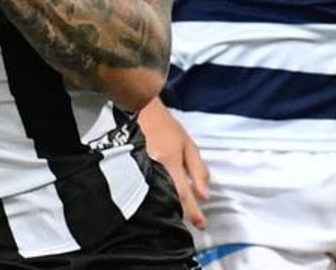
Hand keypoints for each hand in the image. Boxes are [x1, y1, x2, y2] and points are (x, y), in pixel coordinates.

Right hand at [139, 99, 208, 228]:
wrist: (139, 111)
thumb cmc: (164, 125)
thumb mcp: (188, 145)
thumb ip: (198, 170)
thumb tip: (205, 195)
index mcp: (169, 163)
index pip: (184, 196)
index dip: (194, 213)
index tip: (202, 225)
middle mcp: (153, 170)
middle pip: (169, 200)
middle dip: (181, 211)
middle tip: (192, 217)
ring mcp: (139, 172)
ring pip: (157, 198)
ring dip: (168, 205)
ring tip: (176, 209)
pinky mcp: (130, 172)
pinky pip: (146, 191)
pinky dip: (156, 197)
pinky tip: (160, 198)